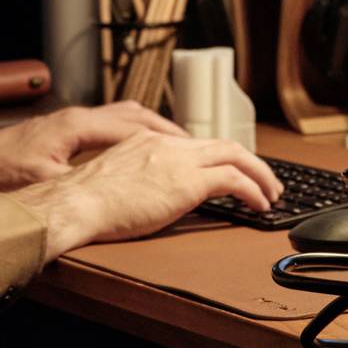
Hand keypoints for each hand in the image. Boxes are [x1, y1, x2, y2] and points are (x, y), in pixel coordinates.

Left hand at [0, 102, 186, 192]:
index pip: (134, 125)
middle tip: (196, 147)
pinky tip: (143, 149)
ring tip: (177, 146)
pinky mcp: (69, 129)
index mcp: (79, 125)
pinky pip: (114, 124)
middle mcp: (82, 116)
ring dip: (153, 129)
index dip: (166, 138)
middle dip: (168, 131)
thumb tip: (109, 191)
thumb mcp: (42, 181)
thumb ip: (78, 183)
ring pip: (127, 116)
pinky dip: (135, 133)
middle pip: (137, 115)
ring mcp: (76, 120)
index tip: (191, 149)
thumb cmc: (2, 170)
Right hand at [10, 130, 283, 256]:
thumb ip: (140, 180)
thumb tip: (152, 196)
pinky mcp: (187, 182)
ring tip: (271, 193)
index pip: (196, 144)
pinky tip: (259, 204)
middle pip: (223, 145)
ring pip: (235, 156)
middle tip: (265, 181)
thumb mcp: (116, 181)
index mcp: (148, 142)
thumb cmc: (84, 201)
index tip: (232, 170)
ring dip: (259, 175)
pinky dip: (253, 189)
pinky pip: (234, 180)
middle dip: (250, 162)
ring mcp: (178, 161)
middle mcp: (167, 145)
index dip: (220, 157)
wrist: (75, 202)